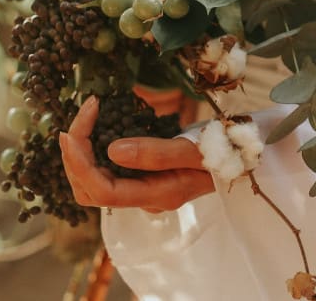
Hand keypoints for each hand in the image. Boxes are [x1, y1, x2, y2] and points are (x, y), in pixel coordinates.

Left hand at [59, 96, 214, 212]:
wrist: (242, 154)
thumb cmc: (224, 151)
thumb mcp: (194, 150)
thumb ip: (155, 153)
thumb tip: (110, 149)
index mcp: (157, 195)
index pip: (103, 191)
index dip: (80, 163)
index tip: (72, 129)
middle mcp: (145, 198)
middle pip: (90, 191)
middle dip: (74, 157)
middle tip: (79, 117)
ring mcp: (143, 189)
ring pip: (94, 183)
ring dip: (81, 154)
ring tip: (84, 119)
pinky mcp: (143, 177)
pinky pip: (106, 170)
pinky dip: (93, 151)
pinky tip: (96, 126)